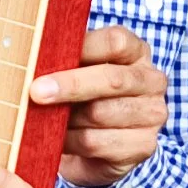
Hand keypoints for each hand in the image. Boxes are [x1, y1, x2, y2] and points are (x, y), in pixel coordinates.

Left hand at [28, 25, 166, 187]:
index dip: (83, 48)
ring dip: (66, 119)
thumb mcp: (79, 70)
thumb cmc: (85, 96)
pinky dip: (71, 141)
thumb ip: (67, 61)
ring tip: (45, 120)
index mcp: (136, 52)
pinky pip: (96, 142)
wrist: (101, 143)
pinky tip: (59, 139)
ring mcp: (152, 114)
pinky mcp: (144, 145)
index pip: (115, 42)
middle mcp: (152, 81)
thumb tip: (35, 57)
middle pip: (111, 80)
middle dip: (71, 86)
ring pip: (100, 114)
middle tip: (37, 92)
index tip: (48, 55)